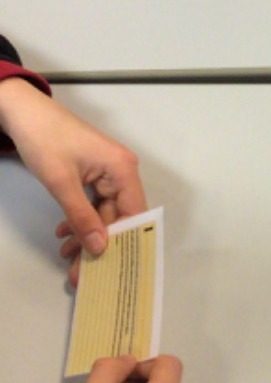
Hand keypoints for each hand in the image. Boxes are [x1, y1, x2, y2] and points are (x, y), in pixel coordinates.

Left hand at [0, 78, 145, 279]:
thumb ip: (81, 217)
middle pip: (119, 217)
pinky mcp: (94, 174)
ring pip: (104, 213)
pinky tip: (64, 232)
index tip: (110, 270)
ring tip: (65, 254)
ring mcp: (108, 173)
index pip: (135, 214)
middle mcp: (122, 172)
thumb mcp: (61, 182)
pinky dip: (80, 218)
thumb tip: (99, 248)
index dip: (125, 243)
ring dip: (87, 233)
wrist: (23, 111)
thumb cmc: (44, 140)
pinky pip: (94, 203)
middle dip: (99, 244)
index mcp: (123, 170)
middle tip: (80, 271)